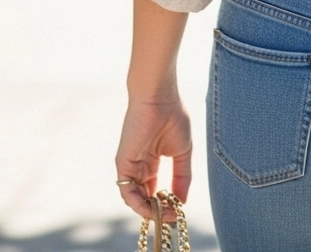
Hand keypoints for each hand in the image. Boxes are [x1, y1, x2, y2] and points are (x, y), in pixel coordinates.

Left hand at [115, 96, 191, 222]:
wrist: (159, 97)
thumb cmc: (172, 117)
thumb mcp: (182, 152)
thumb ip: (182, 177)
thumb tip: (183, 201)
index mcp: (152, 161)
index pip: (154, 190)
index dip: (165, 203)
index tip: (178, 211)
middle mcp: (139, 166)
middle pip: (145, 198)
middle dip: (159, 211)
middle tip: (172, 218)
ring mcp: (130, 166)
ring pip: (135, 199)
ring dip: (150, 211)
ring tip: (166, 215)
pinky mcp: (123, 164)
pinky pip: (127, 192)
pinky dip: (139, 204)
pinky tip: (154, 207)